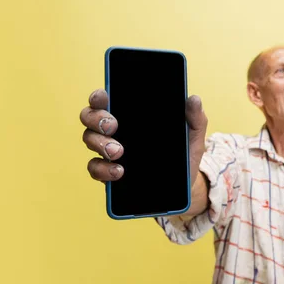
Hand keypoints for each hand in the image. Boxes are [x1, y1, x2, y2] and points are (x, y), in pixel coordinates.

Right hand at [80, 89, 208, 186]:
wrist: (184, 187)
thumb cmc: (184, 155)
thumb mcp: (193, 137)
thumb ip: (195, 118)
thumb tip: (194, 99)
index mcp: (131, 115)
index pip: (106, 98)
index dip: (99, 95)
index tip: (105, 97)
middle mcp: (114, 130)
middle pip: (90, 116)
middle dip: (97, 119)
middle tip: (113, 126)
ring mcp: (108, 151)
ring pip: (89, 140)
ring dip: (99, 144)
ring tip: (118, 152)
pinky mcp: (108, 173)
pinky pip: (94, 168)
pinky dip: (103, 169)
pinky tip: (119, 172)